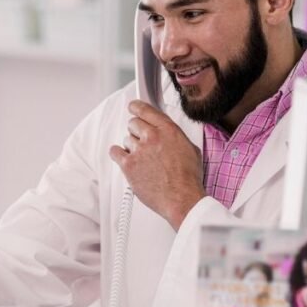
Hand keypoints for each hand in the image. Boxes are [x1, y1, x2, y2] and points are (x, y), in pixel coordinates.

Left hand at [108, 101, 205, 229]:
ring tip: (143, 160)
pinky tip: (125, 159)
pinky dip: (118, 154)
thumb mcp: (190, 149)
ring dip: (131, 147)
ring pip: (126, 139)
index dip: (137, 107)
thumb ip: (176, 137)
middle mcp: (152, 136)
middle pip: (133, 123)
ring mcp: (139, 150)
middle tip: (142, 142)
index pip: (146, 110)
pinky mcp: (128, 165)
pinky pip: (115, 152)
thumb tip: (169, 135)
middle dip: (137, 131)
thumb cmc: (188, 179)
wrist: (182, 199)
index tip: (133, 107)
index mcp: (168, 130)